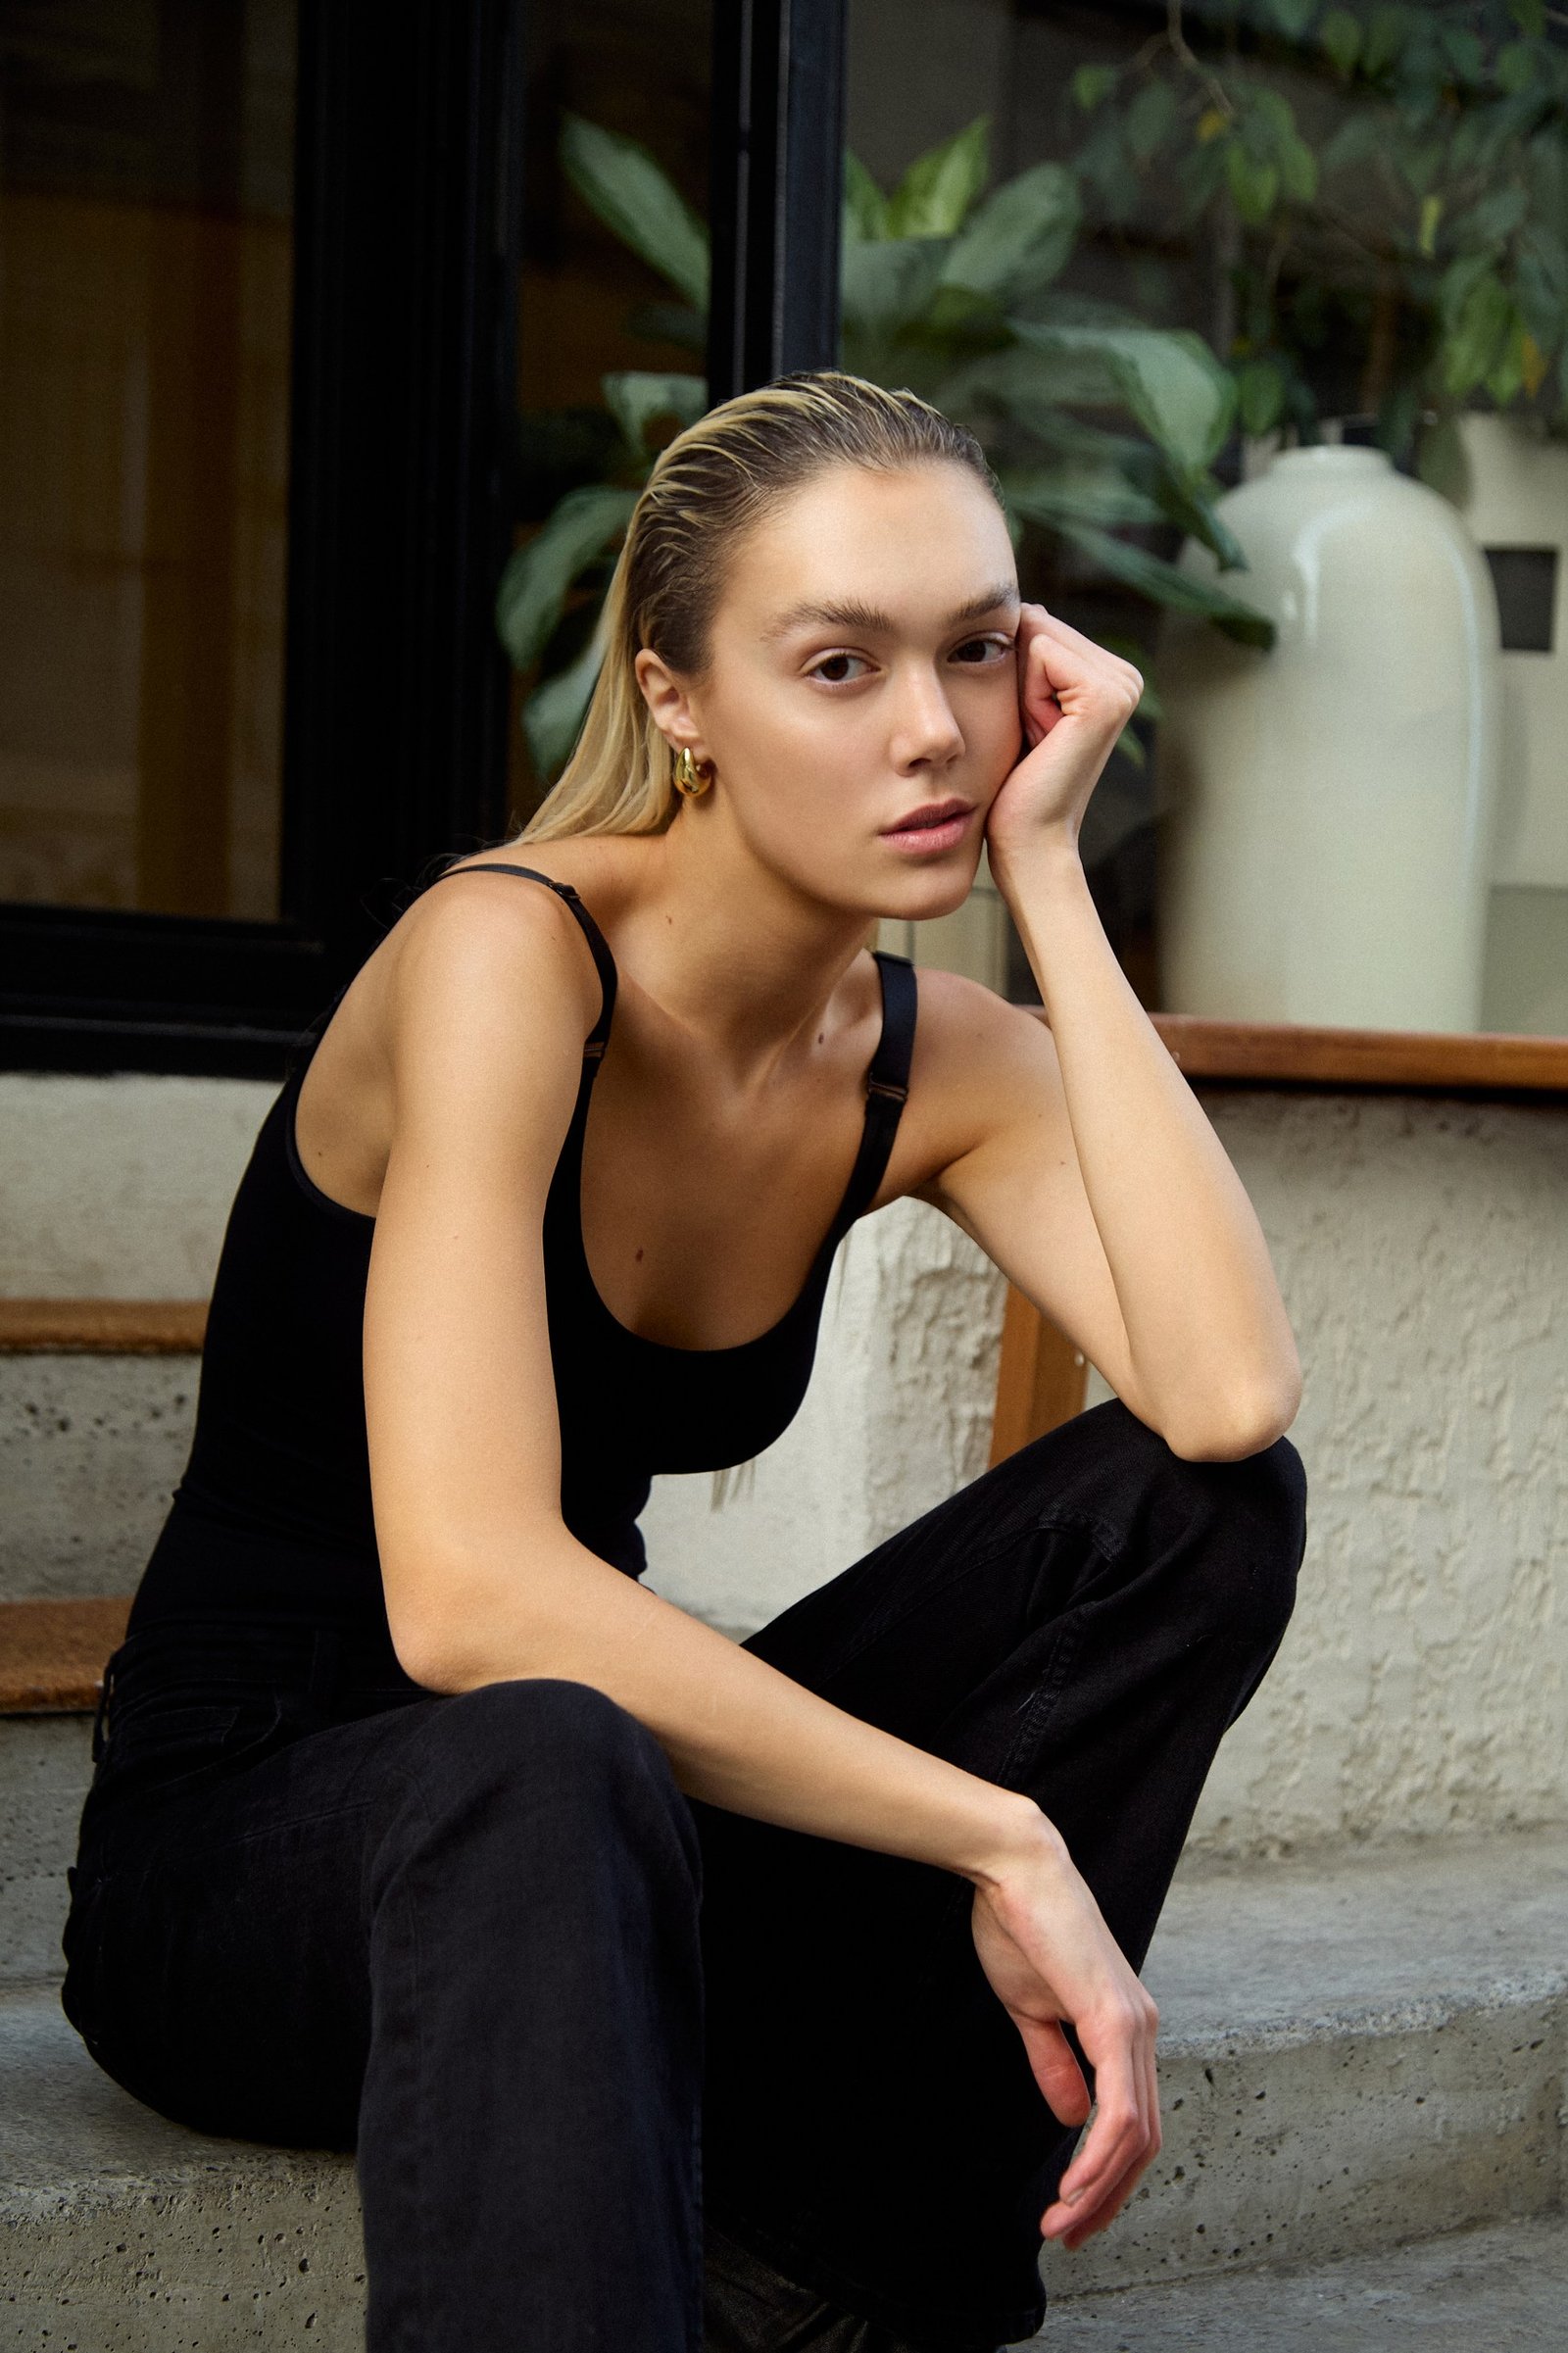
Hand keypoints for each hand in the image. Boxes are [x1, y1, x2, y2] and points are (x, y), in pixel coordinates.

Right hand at [968, 1829, 1160, 2252]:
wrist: (1015, 1869)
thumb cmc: (1020, 1927)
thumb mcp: (1033, 2011)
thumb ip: (1056, 2063)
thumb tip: (1073, 2117)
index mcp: (1125, 2028)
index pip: (1132, 2121)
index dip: (1107, 2175)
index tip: (1071, 2210)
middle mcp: (1143, 2031)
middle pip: (1144, 2140)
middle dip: (1107, 2198)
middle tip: (1067, 2235)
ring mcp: (1135, 2026)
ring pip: (1138, 2135)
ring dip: (1101, 2189)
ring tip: (1062, 2220)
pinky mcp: (1116, 2021)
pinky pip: (1120, 2110)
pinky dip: (1100, 2156)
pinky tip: (1075, 2183)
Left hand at [983, 602, 1143, 890]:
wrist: (1028, 842)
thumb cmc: (1015, 784)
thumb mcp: (1019, 707)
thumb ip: (1027, 657)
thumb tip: (1019, 608)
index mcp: (1109, 675)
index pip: (1038, 624)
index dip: (1015, 672)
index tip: (1029, 727)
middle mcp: (1125, 675)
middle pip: (1038, 623)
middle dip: (1017, 676)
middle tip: (1032, 735)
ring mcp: (1122, 685)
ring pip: (1038, 634)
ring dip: (1020, 688)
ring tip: (1036, 736)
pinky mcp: (1105, 697)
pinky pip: (1041, 652)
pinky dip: (1025, 694)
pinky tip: (1041, 736)